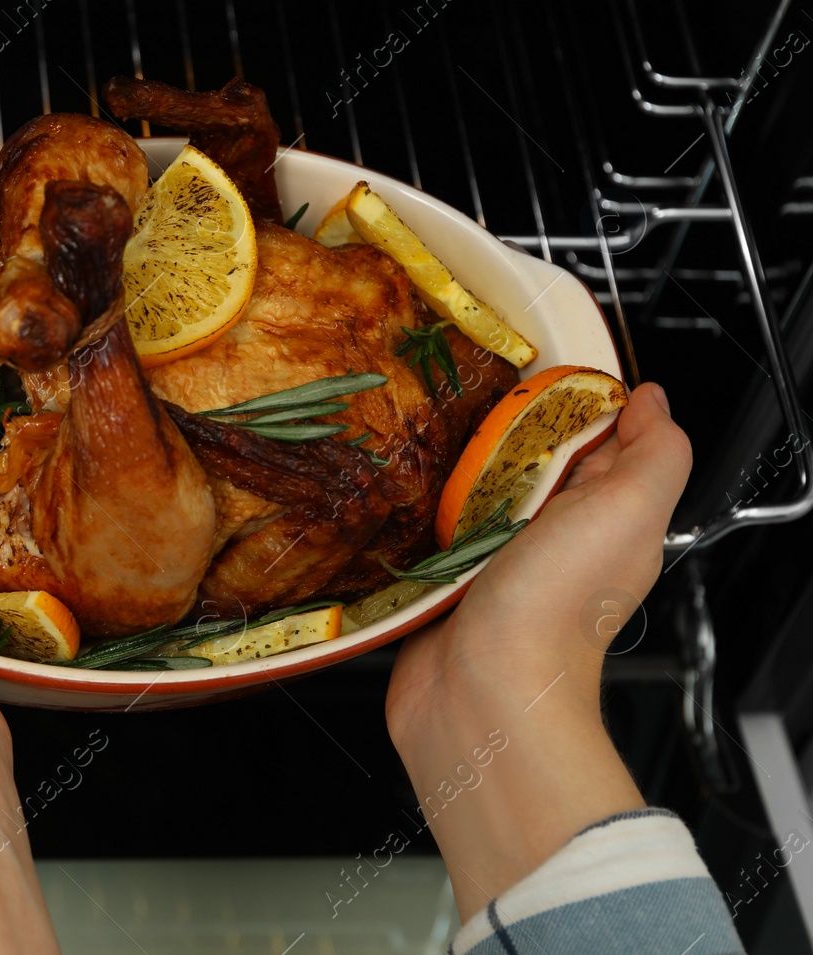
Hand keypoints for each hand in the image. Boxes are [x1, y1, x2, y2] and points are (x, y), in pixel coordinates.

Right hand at [385, 382, 690, 919]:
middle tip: (469, 392)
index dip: (581, 400)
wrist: (482, 692)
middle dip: (506, 429)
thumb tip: (653, 401)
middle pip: (534, 464)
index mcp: (609, 520)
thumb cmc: (557, 608)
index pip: (605, 441)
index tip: (543, 366)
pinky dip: (420, 511)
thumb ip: (656, 451)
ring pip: (479, 496)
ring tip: (427, 431)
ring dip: (455, 469)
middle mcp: (556, 541)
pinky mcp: (445, 584)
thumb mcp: (631, 510)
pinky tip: (402, 488)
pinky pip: (432, 532)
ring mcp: (498, 564)